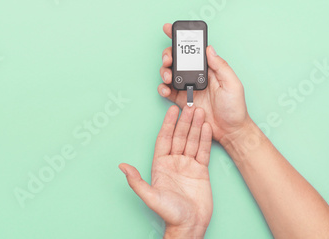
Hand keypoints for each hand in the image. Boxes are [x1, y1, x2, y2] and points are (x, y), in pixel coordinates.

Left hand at [119, 106, 212, 237]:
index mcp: (160, 164)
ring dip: (196, 126)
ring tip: (200, 112)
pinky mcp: (201, 170)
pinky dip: (205, 139)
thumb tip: (122, 167)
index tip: (172, 110)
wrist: (189, 224)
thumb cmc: (169, 213)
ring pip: (192, 141)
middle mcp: (173, 162)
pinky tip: (207, 127)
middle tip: (190, 105)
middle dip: (184, 121)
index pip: (164, 139)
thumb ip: (136, 181)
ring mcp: (187, 165)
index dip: (168, 124)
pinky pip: (203, 151)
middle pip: (179, 136)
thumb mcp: (150, 196)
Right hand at [158, 23, 250, 142]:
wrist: (229, 131)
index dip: (181, 38)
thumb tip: (209, 49)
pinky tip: (164, 89)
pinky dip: (162, 89)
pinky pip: (167, 91)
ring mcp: (187, 88)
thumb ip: (221, 66)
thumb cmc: (235, 108)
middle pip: (177, 59)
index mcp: (209, 68)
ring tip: (167, 76)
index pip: (193, 50)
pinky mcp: (181, 101)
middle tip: (168, 59)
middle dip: (168, 55)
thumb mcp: (233, 84)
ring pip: (169, 73)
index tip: (170, 29)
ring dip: (164, 71)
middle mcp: (196, 75)